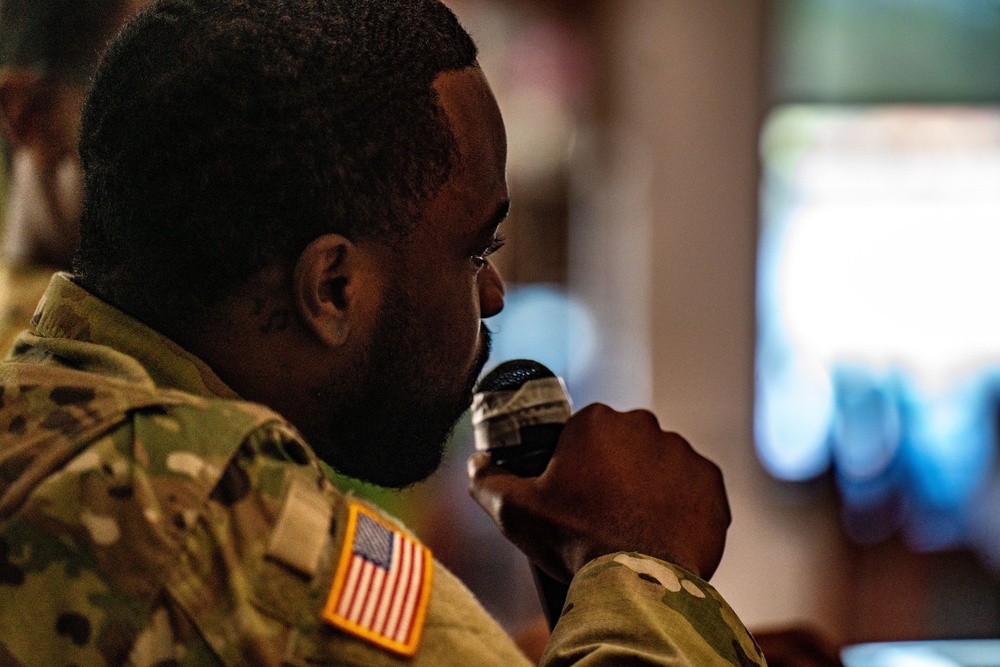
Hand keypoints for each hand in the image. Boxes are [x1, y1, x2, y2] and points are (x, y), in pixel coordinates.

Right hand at [468, 403, 730, 582]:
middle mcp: (644, 425)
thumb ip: (487, 479)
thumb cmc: (575, 539)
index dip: (575, 465)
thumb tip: (477, 463)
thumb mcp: (515, 511)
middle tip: (600, 514)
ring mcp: (683, 454)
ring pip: (659, 465)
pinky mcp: (712, 484)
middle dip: (614, 472)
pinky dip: (680, 508)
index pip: (583, 434)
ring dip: (647, 488)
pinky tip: (661, 533)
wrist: (637, 581)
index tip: (573, 495)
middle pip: (623, 445)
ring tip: (632, 527)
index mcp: (596, 421)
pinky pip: (693, 490)